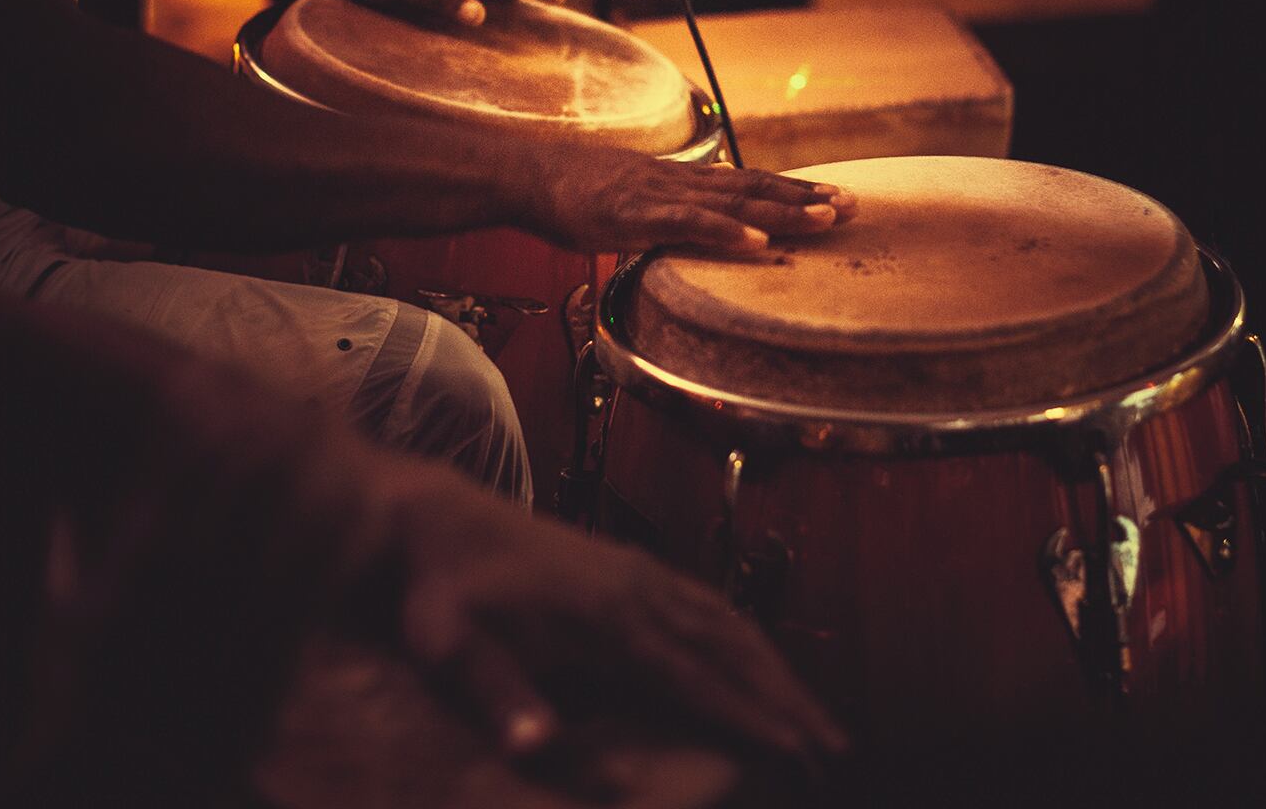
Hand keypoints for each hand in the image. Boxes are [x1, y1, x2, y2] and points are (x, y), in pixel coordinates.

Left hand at [369, 461, 848, 761]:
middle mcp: (636, 588)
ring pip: (729, 623)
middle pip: (730, 648)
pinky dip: (746, 637)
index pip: (692, 674)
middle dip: (785, 699)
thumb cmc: (436, 587)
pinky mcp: (629, 565)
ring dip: (776, 670)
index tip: (794, 749)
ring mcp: (637, 572)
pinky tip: (759, 662)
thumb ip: (494, 693)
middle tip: (832, 748)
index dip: (745, 714)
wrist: (434, 516)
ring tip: (816, 718)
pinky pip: (707, 603)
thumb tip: (533, 747)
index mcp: (605, 614)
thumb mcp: (447, 643)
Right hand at [518, 144, 859, 253]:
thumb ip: (668, 211)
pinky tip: (756, 240)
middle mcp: (680, 181)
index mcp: (681, 180)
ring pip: (733, 201)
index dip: (793, 190)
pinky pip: (687, 223)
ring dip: (782, 210)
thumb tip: (696, 225)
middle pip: (755, 186)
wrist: (527, 174)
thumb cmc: (572, 192)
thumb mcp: (630, 199)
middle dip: (806, 197)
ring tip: (825, 218)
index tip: (835, 197)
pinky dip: (725, 230)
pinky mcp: (636, 214)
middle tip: (855, 205)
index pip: (748, 182)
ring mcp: (661, 195)